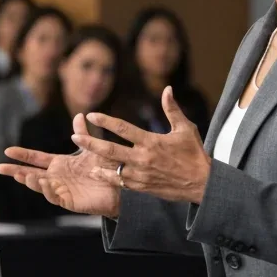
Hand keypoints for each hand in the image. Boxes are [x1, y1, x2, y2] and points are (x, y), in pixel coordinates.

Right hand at [0, 113, 120, 217]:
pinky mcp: (70, 201)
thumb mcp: (93, 148)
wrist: (121, 187)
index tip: (8, 150)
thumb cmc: (106, 169)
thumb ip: (84, 134)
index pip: (37, 158)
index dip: (23, 155)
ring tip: (22, 175)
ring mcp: (62, 190)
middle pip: (31, 173)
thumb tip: (79, 116)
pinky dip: (48, 191)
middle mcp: (57, 177)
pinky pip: (55, 197)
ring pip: (40, 186)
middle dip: (15, 171)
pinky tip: (43, 184)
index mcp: (60, 164)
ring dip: (30, 181)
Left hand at [75, 86, 211, 204]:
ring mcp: (140, 174)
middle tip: (74, 137)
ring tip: (79, 152)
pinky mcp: (141, 187)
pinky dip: (106, 176)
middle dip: (91, 142)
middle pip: (111, 149)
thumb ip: (172, 109)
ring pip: (112, 166)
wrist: (202, 184)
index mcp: (152, 142)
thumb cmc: (194, 154)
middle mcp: (143, 158)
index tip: (91, 115)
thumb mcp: (185, 129)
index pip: (124, 129)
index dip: (106, 121)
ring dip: (94, 159)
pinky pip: (119, 182)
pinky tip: (94, 171)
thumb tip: (167, 89)